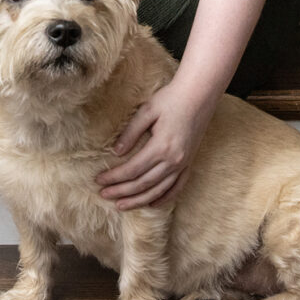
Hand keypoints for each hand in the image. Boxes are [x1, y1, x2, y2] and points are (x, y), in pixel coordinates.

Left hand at [96, 81, 216, 210]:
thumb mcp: (147, 110)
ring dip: (138, 200)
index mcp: (161, 146)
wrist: (200, 94)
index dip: (114, 177)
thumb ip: (130, 132)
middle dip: (121, 192)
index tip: (99, 180)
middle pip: (143, 184)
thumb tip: (116, 152)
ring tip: (121, 205)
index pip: (132, 169)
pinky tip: (151, 204)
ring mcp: (183, 163)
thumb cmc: (171, 98)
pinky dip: (164, 198)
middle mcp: (174, 160)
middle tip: (104, 195)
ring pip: (158, 190)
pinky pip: (177, 187)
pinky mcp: (189, 163)